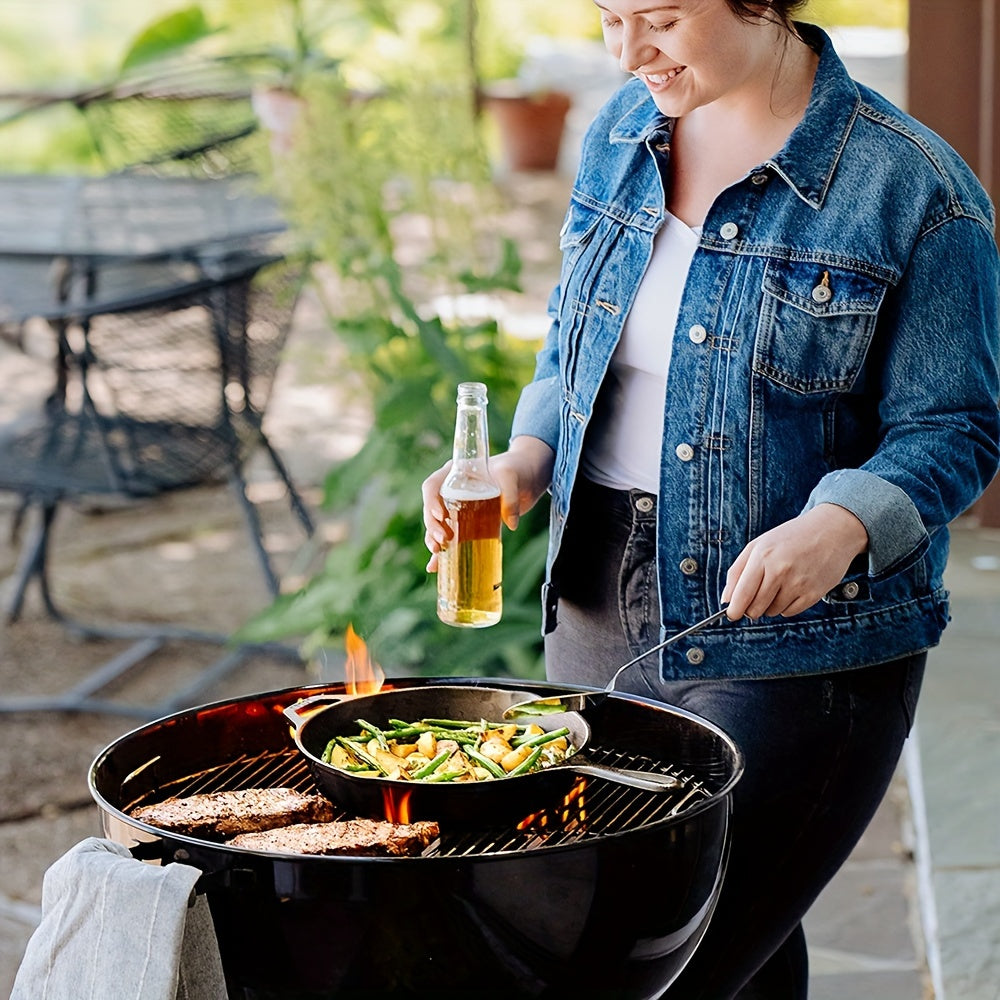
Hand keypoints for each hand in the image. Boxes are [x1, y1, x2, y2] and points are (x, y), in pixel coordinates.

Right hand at [421, 436, 554, 571]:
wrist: (527, 478)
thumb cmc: (516, 469)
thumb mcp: (512, 476)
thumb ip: (510, 496)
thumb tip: (510, 524)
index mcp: (455, 474)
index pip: (432, 485)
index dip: (431, 501)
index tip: (441, 515)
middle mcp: (451, 491)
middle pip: (432, 509)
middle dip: (432, 525)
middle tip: (442, 538)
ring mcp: (457, 509)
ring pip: (437, 525)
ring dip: (433, 539)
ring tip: (437, 552)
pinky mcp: (467, 524)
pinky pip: (451, 537)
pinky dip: (444, 552)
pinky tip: (436, 566)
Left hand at [721, 503, 868, 619]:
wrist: (831, 530)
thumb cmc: (791, 537)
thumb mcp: (758, 545)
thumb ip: (737, 571)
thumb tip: (726, 600)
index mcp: (762, 557)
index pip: (741, 594)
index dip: (734, 610)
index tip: (732, 614)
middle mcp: (780, 571)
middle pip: (755, 608)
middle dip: (750, 608)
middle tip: (755, 597)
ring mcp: (798, 583)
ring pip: (771, 612)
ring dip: (769, 605)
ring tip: (778, 585)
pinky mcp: (814, 593)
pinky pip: (789, 612)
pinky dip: (786, 606)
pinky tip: (791, 588)